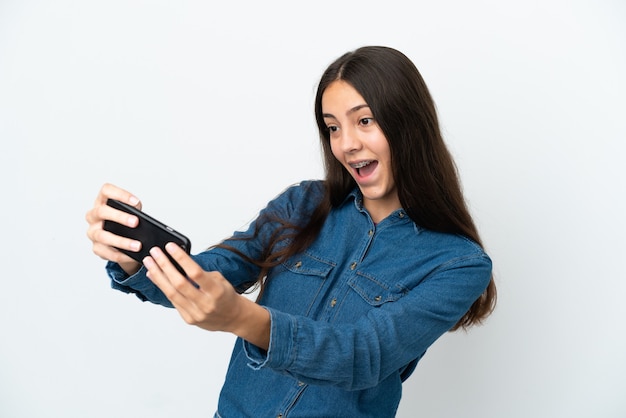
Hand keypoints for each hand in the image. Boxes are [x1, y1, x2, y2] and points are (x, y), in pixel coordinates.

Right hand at [85, 183, 142, 274]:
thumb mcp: (131, 213)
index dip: (120, 194)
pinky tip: (133, 256)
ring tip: (138, 245)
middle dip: (119, 217)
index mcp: (102, 202)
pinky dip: (122, 255)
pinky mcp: (96, 248)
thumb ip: (135, 211)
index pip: (106, 191)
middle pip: (101, 212)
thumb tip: (145, 219)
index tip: (135, 202)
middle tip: (136, 222)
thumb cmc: (126, 222)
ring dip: (121, 241)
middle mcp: (93, 216)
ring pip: (102, 235)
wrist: (120, 241)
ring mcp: (92, 232)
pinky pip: (107, 253)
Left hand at [144, 243, 270, 348]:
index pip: (195, 273)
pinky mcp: (188, 319)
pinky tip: (155, 276)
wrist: (233, 317)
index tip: (170, 247)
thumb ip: (200, 273)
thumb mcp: (220, 280)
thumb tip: (178, 262)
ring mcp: (196, 313)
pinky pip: (172, 301)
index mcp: (216, 291)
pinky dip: (162, 287)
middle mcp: (205, 303)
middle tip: (155, 253)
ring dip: (158, 276)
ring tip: (149, 263)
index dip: (181, 259)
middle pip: (179, 283)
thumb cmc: (226, 296)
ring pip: (171, 293)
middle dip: (164, 266)